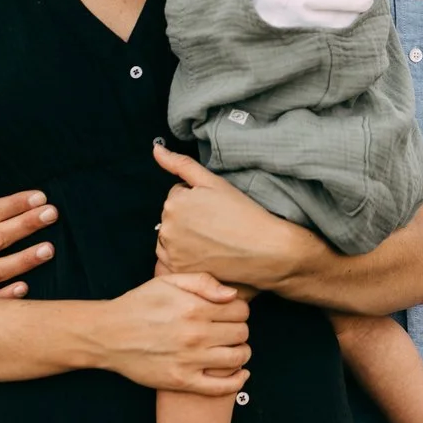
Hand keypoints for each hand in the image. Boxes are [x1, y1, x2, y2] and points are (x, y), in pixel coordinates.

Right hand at [98, 271, 251, 393]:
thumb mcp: (167, 282)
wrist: (108, 335)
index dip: (239, 310)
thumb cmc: (138, 305)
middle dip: (239, 329)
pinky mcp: (183, 381)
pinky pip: (222, 387)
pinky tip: (240, 374)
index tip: (230, 313)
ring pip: (238, 358)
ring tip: (232, 348)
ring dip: (242, 352)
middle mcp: (196, 334)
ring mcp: (190, 360)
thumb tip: (232, 295)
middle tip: (228, 330)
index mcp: (194, 308)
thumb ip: (203, 282)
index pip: (241, 310)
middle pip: (241, 333)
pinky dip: (237, 381)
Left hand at [152, 142, 313, 288]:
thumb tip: (155, 149)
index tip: (216, 211)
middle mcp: (166, 228)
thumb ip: (180, 164)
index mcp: (173, 202)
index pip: (178, 197)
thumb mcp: (213, 182)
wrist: (266, 251)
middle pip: (172, 219)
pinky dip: (184, 259)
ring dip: (185, 240)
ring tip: (214, 242)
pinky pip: (172, 262)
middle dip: (189, 221)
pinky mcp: (179, 273)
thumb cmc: (243, 214)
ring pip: (172, 240)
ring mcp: (171, 253)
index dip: (198, 202)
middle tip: (217, 227)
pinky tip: (206, 257)